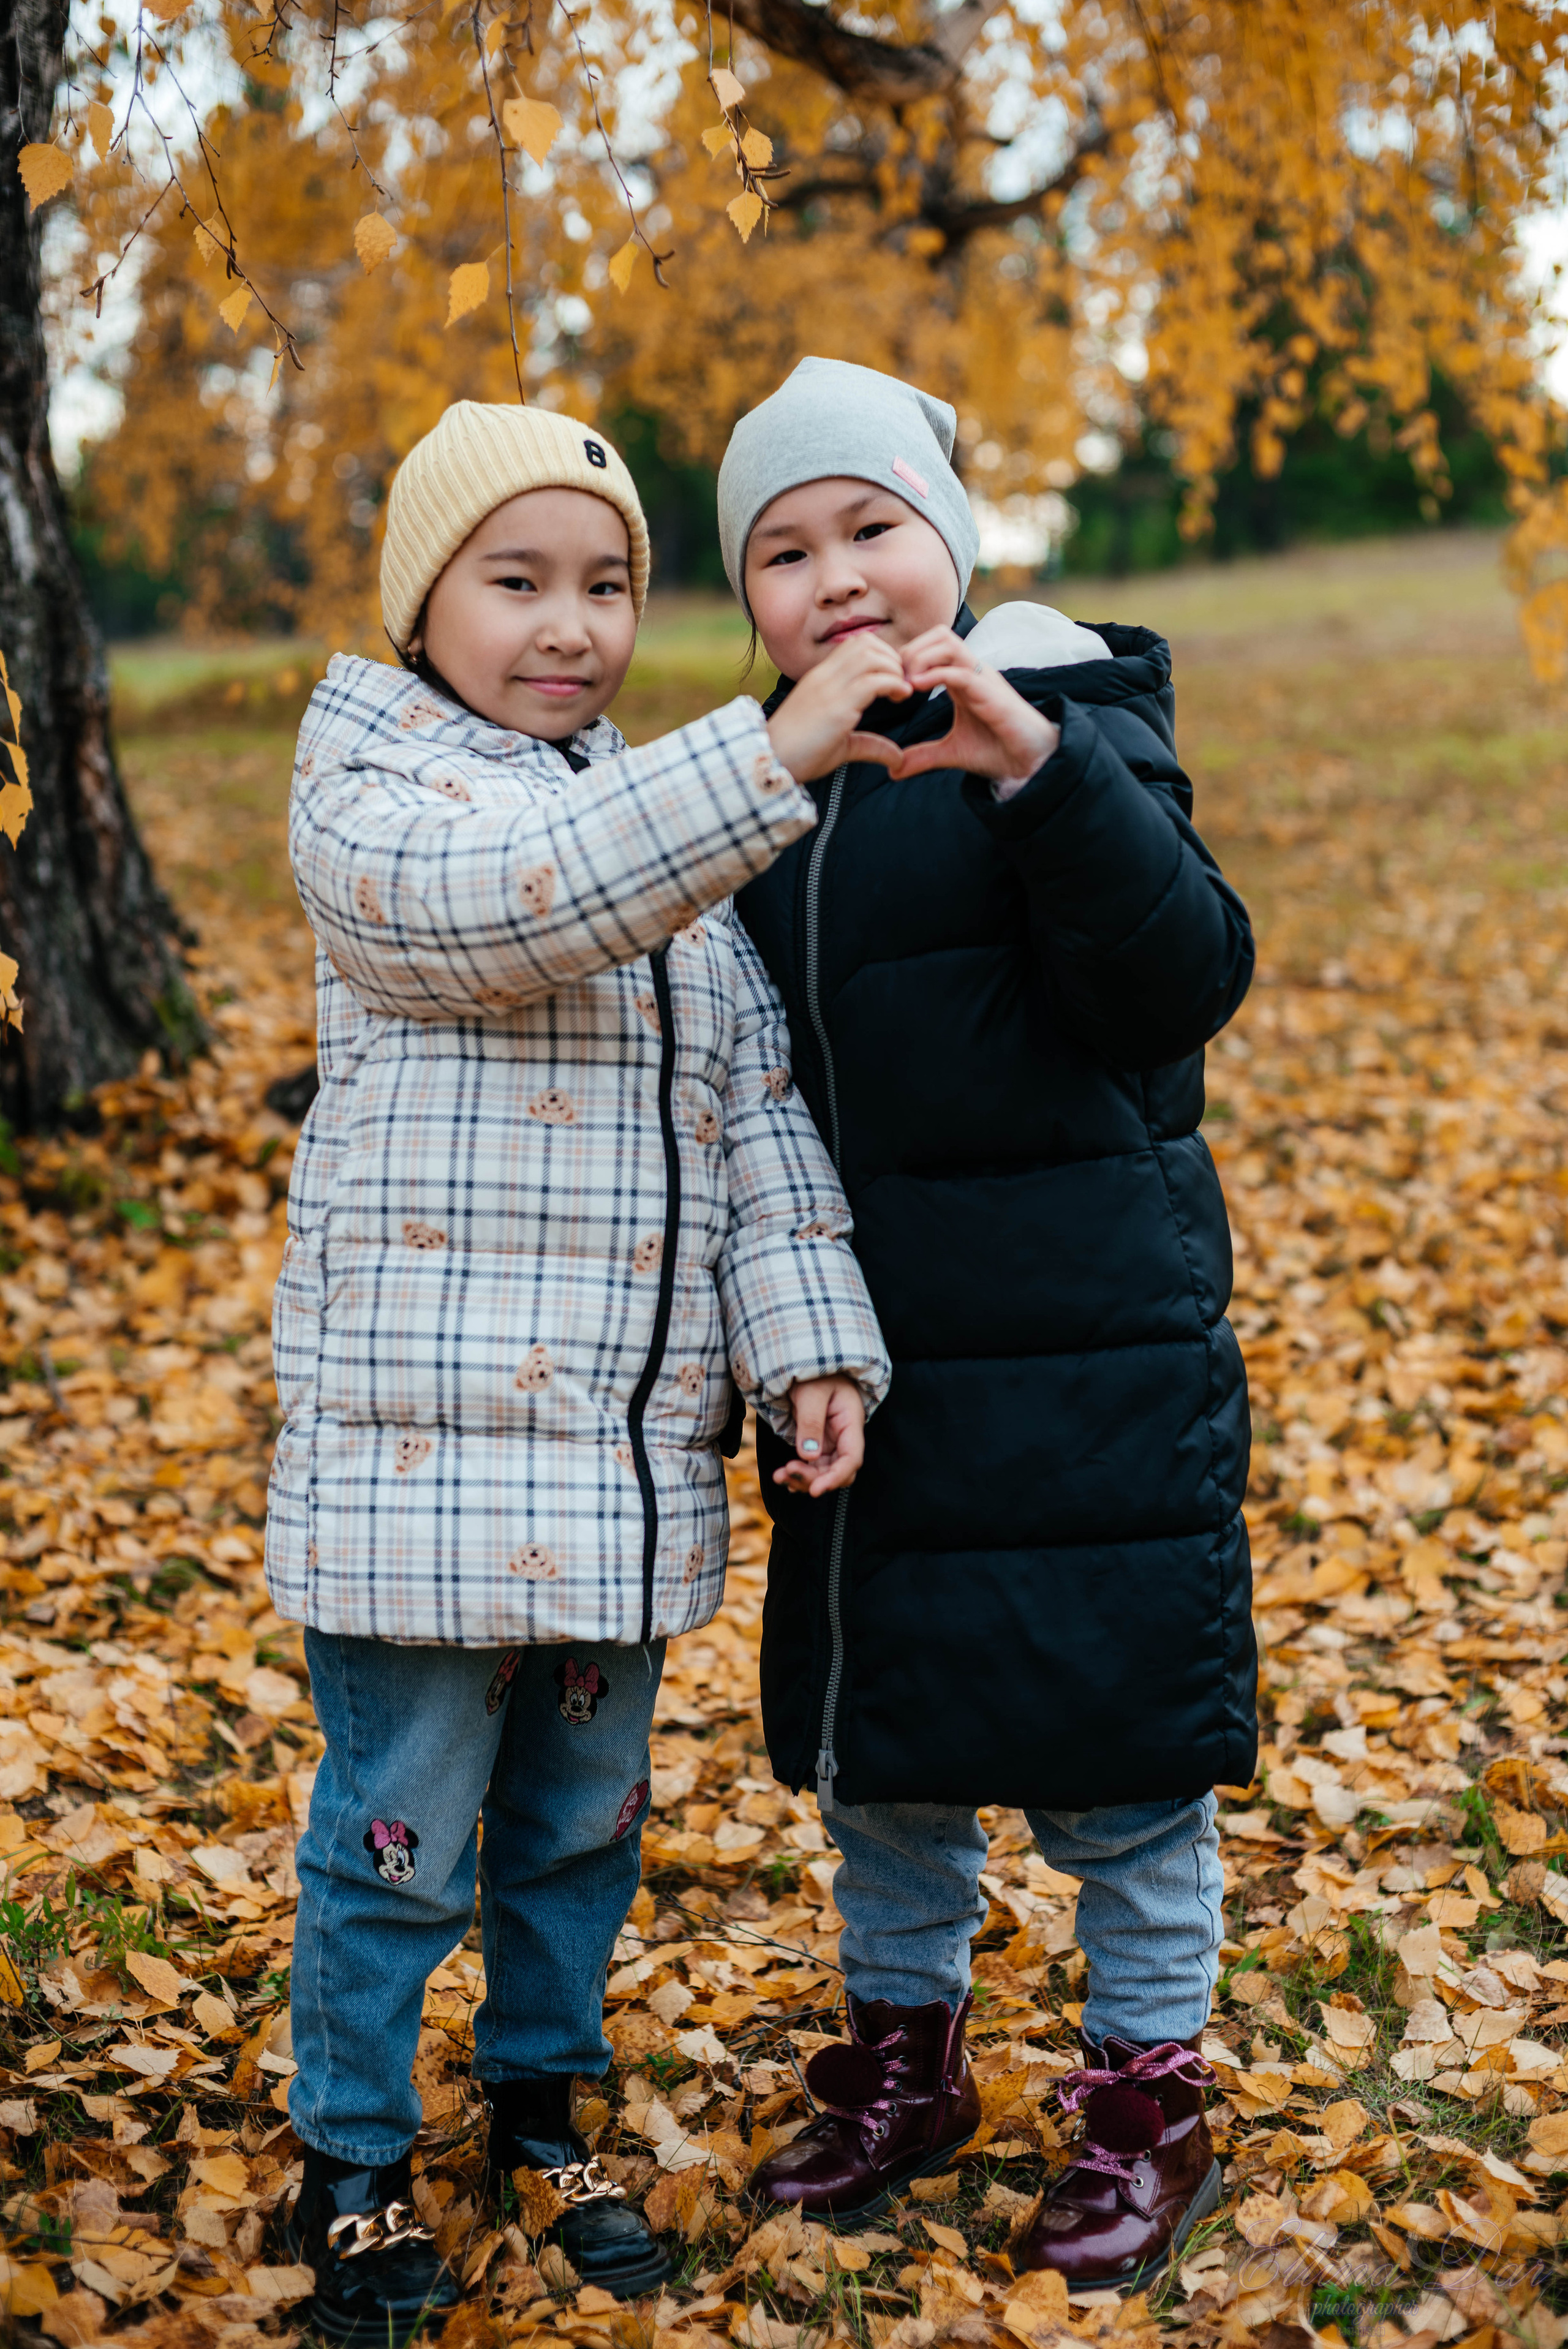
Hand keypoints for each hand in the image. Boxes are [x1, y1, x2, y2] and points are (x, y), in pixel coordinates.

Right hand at [765, 632, 910, 781]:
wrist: (770, 763)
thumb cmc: (799, 756)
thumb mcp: (841, 747)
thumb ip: (870, 745)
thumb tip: (898, 759)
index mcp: (822, 679)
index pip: (856, 645)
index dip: (883, 656)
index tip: (895, 681)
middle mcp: (825, 677)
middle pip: (866, 642)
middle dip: (892, 658)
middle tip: (902, 684)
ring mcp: (829, 689)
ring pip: (872, 655)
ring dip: (894, 669)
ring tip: (901, 691)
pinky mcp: (836, 707)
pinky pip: (873, 681)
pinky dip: (894, 684)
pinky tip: (900, 697)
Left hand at [773, 1375, 865, 1496]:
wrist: (805, 1363)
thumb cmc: (813, 1372)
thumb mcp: (811, 1392)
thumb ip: (810, 1422)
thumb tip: (808, 1456)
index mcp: (850, 1421)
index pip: (852, 1458)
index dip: (835, 1477)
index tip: (815, 1490)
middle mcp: (844, 1435)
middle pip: (837, 1469)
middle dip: (814, 1479)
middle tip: (786, 1474)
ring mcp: (830, 1440)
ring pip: (823, 1471)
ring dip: (802, 1479)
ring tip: (779, 1476)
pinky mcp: (816, 1442)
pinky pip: (812, 1465)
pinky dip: (798, 1473)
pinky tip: (783, 1477)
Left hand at [848, 627, 1060, 784]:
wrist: (1031, 762)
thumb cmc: (998, 751)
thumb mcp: (951, 753)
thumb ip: (923, 756)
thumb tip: (893, 770)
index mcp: (963, 678)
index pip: (932, 645)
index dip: (908, 657)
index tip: (892, 684)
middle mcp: (973, 671)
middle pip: (939, 634)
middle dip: (912, 651)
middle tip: (896, 680)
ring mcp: (982, 678)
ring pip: (948, 643)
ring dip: (921, 657)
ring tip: (906, 684)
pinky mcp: (990, 693)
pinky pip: (959, 671)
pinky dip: (935, 674)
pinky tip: (916, 688)